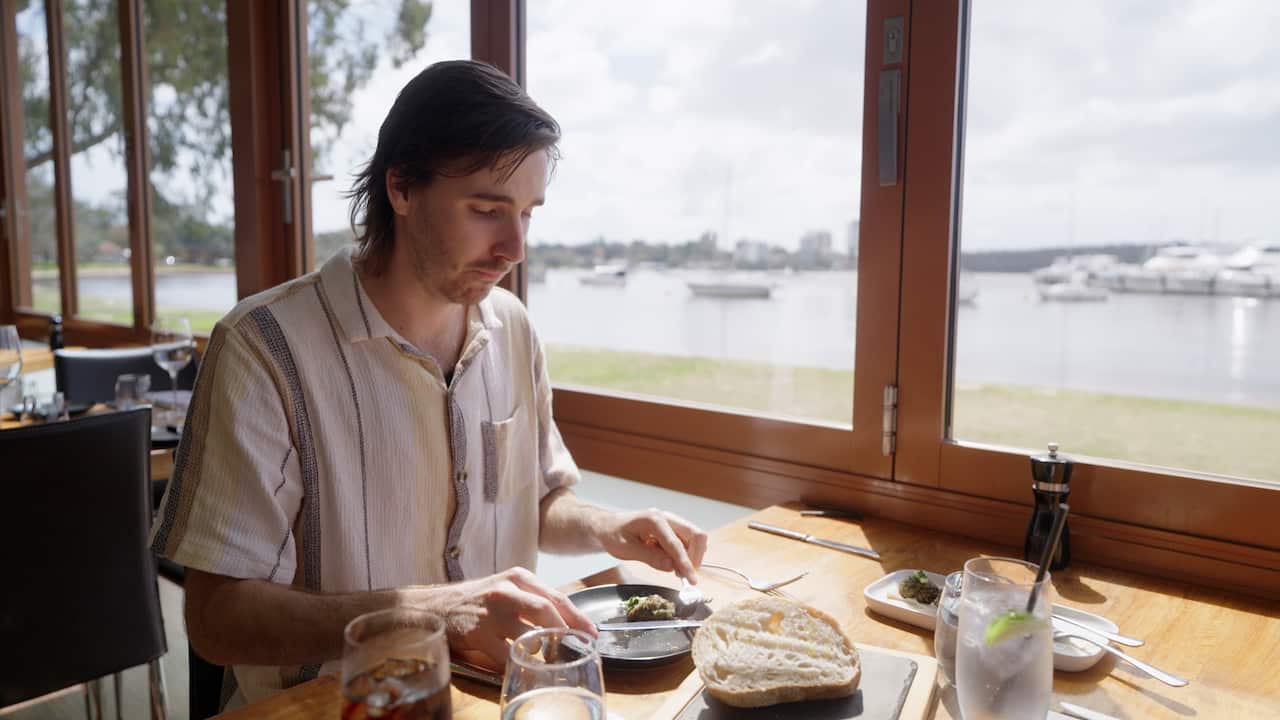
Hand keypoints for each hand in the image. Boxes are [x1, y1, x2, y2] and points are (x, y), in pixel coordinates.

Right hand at [422, 567, 596, 668]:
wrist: (435, 607)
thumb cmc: (478, 600)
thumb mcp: (506, 589)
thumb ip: (533, 599)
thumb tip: (567, 621)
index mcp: (518, 578)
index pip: (556, 597)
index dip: (577, 617)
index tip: (592, 632)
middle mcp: (506, 591)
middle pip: (546, 612)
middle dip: (566, 632)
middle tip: (577, 647)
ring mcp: (491, 613)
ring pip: (529, 635)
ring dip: (542, 651)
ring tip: (549, 659)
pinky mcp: (477, 634)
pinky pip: (506, 656)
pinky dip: (517, 664)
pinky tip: (521, 666)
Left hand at [595, 508, 708, 582]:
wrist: (607, 526)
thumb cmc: (613, 535)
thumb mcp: (626, 549)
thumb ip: (650, 557)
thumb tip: (671, 566)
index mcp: (654, 520)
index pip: (677, 544)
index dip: (686, 563)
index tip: (691, 580)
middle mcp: (666, 518)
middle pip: (696, 535)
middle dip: (694, 557)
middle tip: (683, 574)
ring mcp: (670, 522)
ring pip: (694, 539)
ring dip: (690, 556)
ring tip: (674, 569)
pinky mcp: (671, 529)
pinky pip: (686, 542)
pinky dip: (684, 554)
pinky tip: (670, 561)